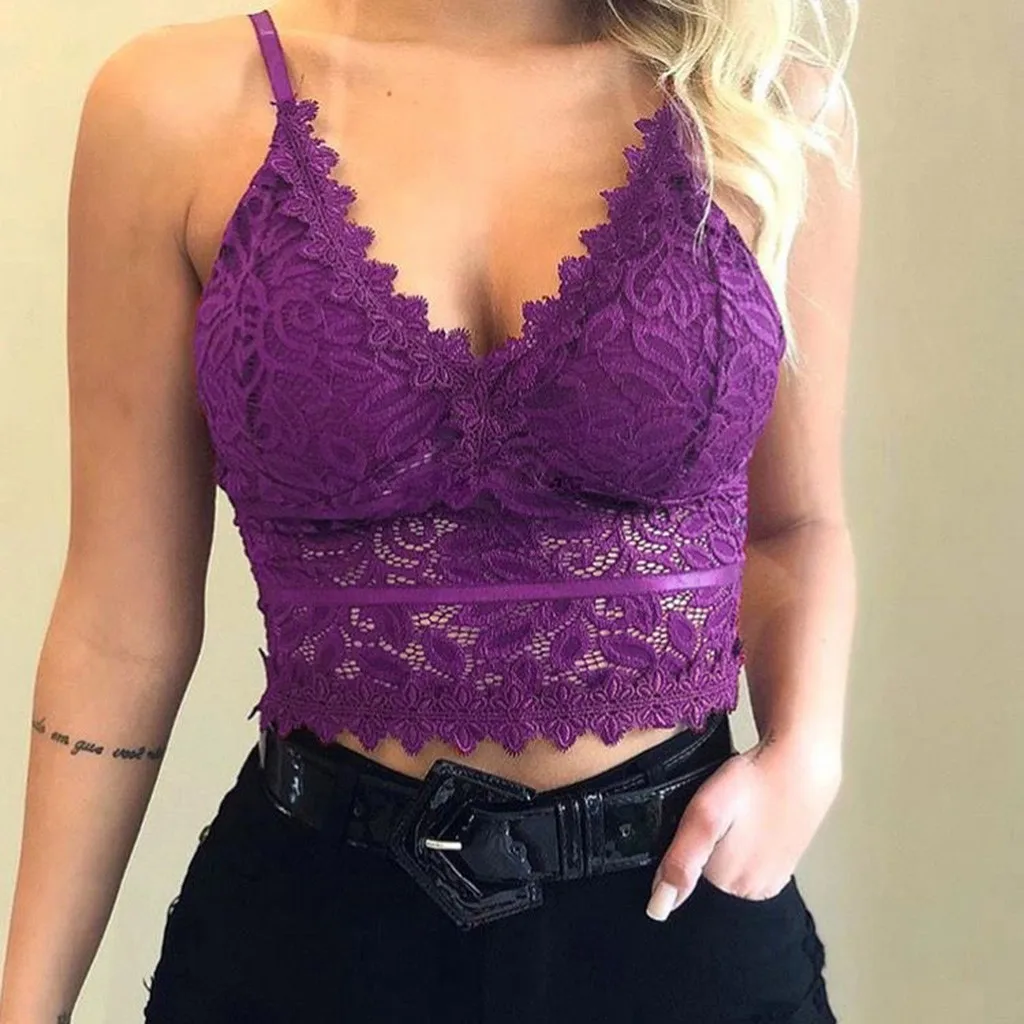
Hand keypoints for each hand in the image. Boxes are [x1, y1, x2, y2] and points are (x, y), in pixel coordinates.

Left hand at [645, 732, 840, 920]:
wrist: (801, 763)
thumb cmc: (752, 781)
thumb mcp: (705, 815)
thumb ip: (681, 863)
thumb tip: (659, 909)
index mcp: (728, 883)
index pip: (685, 875)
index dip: (684, 845)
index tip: (700, 822)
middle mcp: (752, 890)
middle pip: (707, 874)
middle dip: (706, 846)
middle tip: (721, 814)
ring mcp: (772, 879)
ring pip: (728, 866)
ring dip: (725, 844)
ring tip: (738, 814)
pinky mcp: (784, 865)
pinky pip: (749, 860)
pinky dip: (744, 842)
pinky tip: (750, 819)